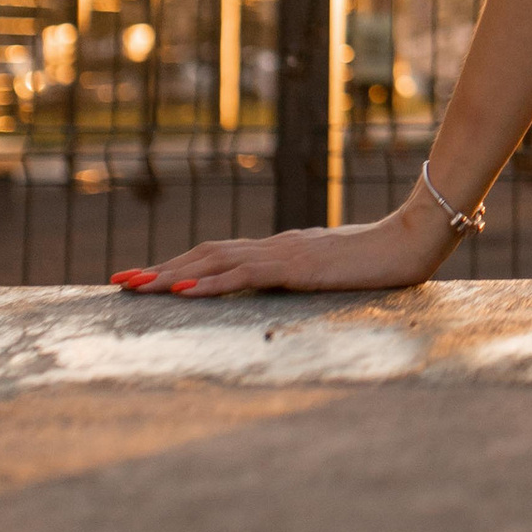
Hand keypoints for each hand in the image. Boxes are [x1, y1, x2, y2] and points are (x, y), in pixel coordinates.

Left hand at [112, 182, 455, 297]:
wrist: (412, 240)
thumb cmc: (383, 259)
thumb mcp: (335, 272)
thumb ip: (310, 274)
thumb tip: (293, 282)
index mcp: (282, 249)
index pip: (219, 255)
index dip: (179, 264)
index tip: (145, 277)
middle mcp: (274, 246)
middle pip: (204, 253)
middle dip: (159, 268)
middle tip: (118, 283)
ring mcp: (283, 254)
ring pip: (213, 260)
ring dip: (170, 273)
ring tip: (136, 286)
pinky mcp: (295, 266)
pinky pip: (242, 275)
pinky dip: (208, 282)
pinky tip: (182, 290)